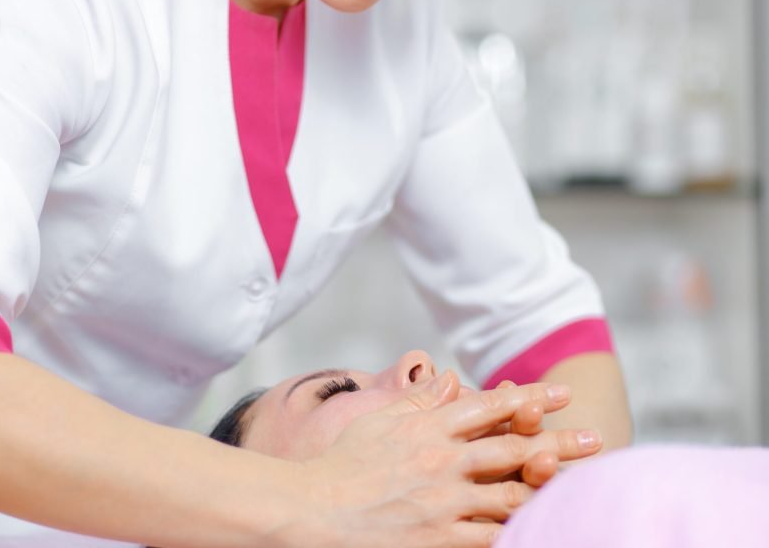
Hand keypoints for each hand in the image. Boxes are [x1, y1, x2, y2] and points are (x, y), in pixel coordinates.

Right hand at [297, 371, 600, 547]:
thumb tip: (448, 378)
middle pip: (514, 448)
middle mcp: (444, 461)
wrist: (313, 512)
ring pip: (513, 495)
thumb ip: (419, 401)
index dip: (530, 398)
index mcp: (430, 428)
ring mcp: (445, 503)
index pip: (490, 406)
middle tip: (596, 440)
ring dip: (551, 489)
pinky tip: (544, 531)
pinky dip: (519, 534)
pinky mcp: (441, 540)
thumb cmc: (342, 464)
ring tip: (584, 486)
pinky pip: (491, 538)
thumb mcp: (380, 421)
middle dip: (559, 443)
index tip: (561, 392)